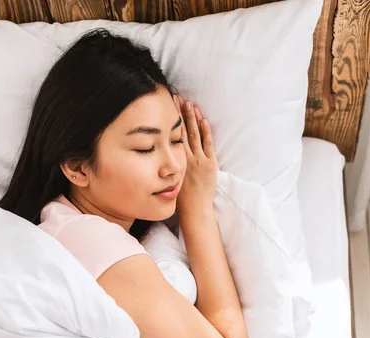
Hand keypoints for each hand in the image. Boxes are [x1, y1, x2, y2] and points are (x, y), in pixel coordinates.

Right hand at [174, 93, 218, 218]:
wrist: (195, 208)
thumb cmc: (181, 196)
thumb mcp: (170, 177)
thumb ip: (167, 164)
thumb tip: (159, 154)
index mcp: (175, 160)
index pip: (172, 135)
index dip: (171, 120)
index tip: (168, 107)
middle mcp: (186, 158)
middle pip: (183, 130)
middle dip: (181, 113)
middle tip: (178, 97)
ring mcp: (200, 160)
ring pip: (195, 135)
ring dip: (192, 118)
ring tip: (189, 104)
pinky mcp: (210, 164)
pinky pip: (208, 144)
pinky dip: (206, 132)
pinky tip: (203, 120)